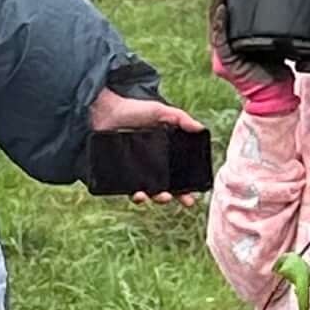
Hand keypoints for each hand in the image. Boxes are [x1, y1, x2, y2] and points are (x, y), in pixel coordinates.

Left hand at [87, 81, 207, 199]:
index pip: (179, 176)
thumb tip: (200, 128)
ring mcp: (136, 172)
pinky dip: (136, 196)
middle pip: (167, 188)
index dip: (188, 188)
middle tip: (184, 200)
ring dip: (157, 198)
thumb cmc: (135, 110)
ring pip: (149, 193)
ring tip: (161, 196)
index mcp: (164, 155)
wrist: (108, 111)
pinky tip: (140, 194)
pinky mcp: (122, 175)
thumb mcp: (161, 112)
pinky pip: (129, 190)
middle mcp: (151, 166)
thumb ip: (181, 118)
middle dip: (177, 197)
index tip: (194, 195)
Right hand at [207, 0, 296, 104]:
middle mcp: (225, 51)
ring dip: (216, 8)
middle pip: (218, 22)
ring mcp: (224, 57)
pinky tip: (222, 10)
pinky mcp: (226, 62)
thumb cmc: (275, 70)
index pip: (226, 22)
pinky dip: (220, 25)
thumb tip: (275, 8)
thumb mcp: (270, 44)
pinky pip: (220, 40)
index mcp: (234, 46)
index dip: (225, 4)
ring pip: (216, 28)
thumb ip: (265, 31)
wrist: (277, 94)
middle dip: (218, 2)